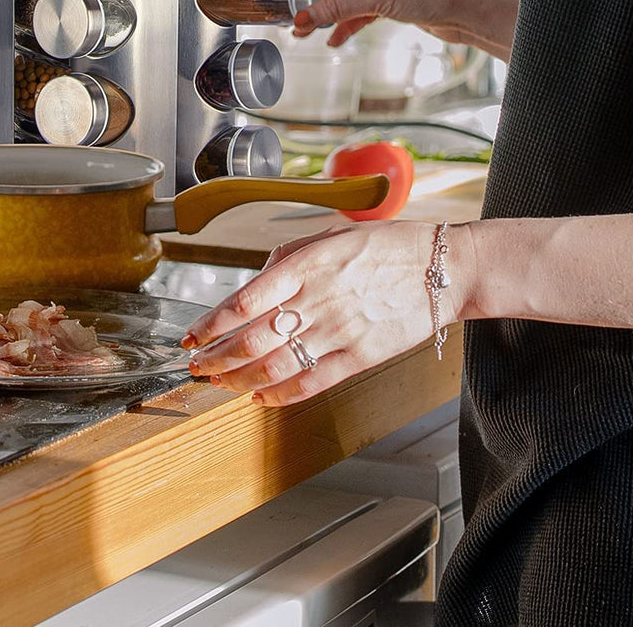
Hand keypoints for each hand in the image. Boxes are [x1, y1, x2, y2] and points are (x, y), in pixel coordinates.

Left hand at [182, 219, 464, 406]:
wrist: (441, 268)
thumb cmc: (386, 246)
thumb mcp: (329, 235)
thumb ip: (286, 259)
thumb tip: (254, 284)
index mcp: (306, 265)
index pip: (243, 301)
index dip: (210, 324)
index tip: (191, 336)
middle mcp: (318, 300)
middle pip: (251, 339)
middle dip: (216, 358)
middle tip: (196, 366)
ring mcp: (338, 331)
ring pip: (275, 366)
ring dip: (240, 379)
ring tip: (220, 383)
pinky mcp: (359, 356)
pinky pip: (311, 382)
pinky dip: (280, 395)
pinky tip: (261, 398)